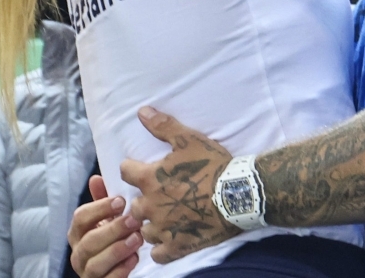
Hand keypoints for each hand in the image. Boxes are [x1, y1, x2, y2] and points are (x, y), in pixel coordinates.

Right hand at [68, 177, 141, 277]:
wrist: (113, 270)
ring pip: (95, 264)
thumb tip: (96, 178)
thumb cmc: (111, 237)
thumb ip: (102, 200)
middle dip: (112, 230)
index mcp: (78, 232)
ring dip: (117, 250)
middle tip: (134, 221)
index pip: (80, 218)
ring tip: (137, 239)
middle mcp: (78, 253)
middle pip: (88, 242)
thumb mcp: (107, 218)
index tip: (121, 201)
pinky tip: (134, 259)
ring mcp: (86, 272)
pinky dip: (120, 270)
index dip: (100, 208)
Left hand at [121, 107, 240, 263]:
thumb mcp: (189, 139)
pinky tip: (171, 239)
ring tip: (164, 219)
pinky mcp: (177, 246)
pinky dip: (162, 247)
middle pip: (133, 205)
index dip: (133, 169)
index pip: (125, 172)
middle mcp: (150, 205)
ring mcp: (163, 228)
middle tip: (157, 197)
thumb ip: (162, 126)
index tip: (141, 169)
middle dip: (142, 200)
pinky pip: (158, 253)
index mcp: (150, 179)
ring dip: (151, 224)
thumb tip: (141, 111)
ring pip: (144, 230)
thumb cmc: (213, 165)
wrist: (239, 194)